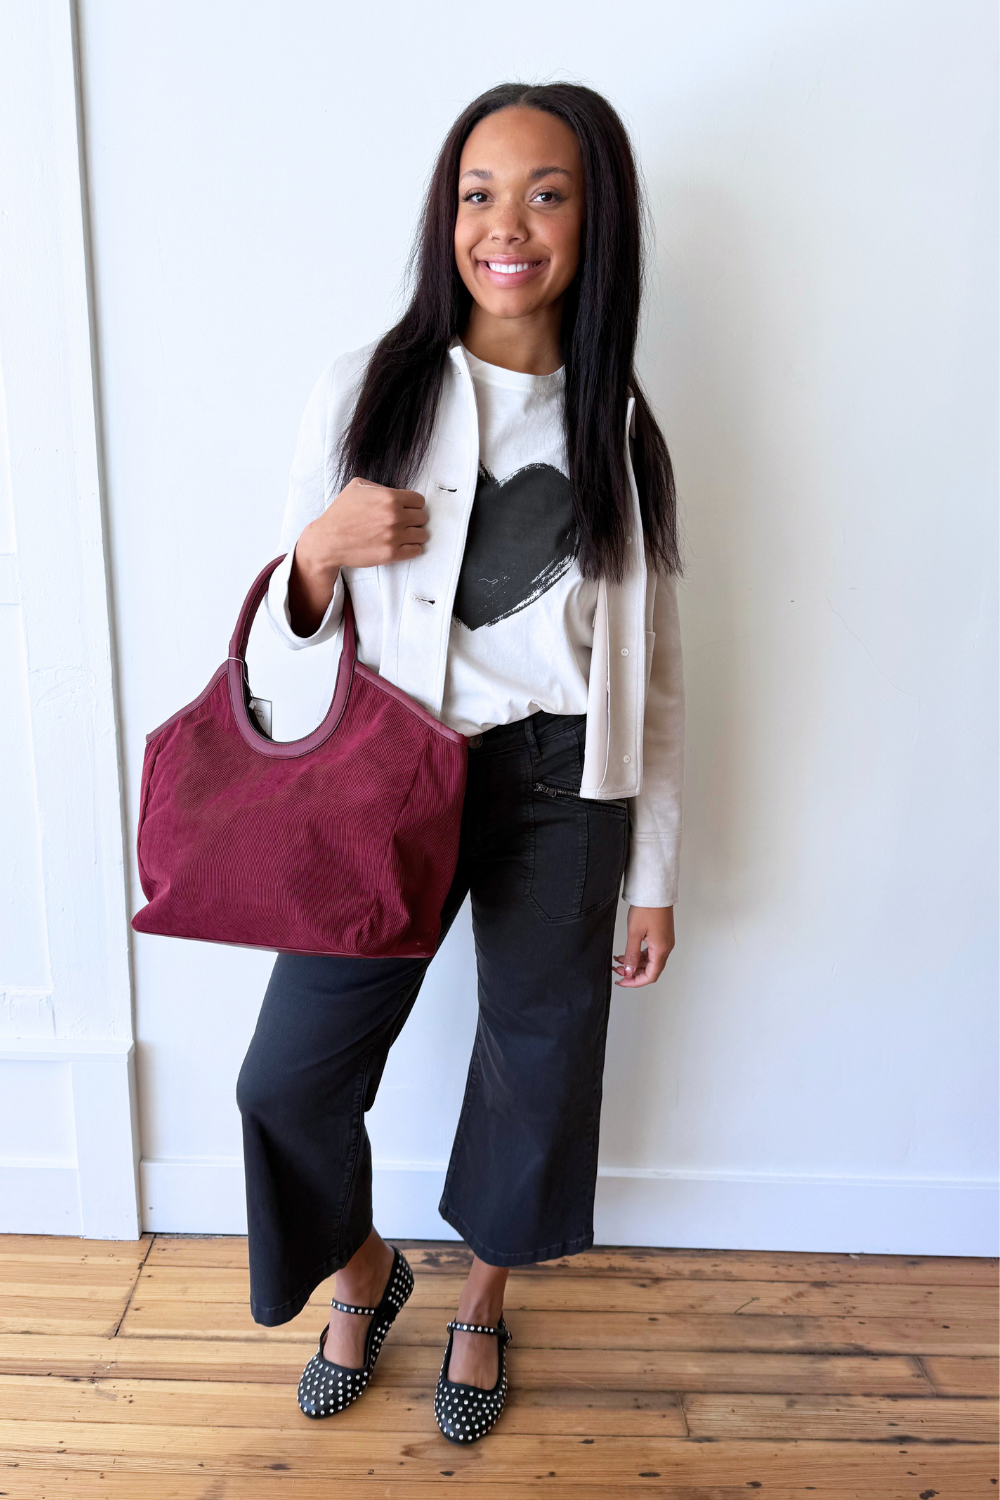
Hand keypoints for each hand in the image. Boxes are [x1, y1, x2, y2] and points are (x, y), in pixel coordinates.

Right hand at [289, 478, 427, 634]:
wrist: (328, 540)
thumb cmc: (341, 513)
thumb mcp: (357, 487)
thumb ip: (380, 487)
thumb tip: (395, 492)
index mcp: (390, 498)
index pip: (419, 501)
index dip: (413, 505)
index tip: (406, 509)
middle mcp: (395, 516)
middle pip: (423, 517)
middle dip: (414, 519)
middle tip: (403, 523)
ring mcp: (394, 536)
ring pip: (422, 535)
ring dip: (414, 535)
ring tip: (403, 535)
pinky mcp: (392, 554)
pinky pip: (416, 550)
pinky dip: (412, 548)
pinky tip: (402, 545)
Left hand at [613, 906, 674, 987]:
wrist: (655, 892)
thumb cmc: (647, 909)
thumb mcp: (634, 933)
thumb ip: (631, 955)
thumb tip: (628, 972)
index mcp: (661, 949)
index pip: (650, 975)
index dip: (635, 981)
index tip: (622, 981)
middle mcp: (666, 948)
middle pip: (651, 970)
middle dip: (633, 973)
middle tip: (618, 971)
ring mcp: (665, 942)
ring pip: (650, 961)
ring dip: (635, 964)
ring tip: (619, 961)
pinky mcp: (662, 936)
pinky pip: (651, 952)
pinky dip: (639, 955)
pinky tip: (627, 953)